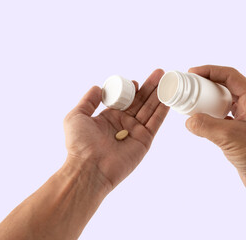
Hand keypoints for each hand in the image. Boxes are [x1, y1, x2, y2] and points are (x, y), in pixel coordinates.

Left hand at [63, 69, 168, 189]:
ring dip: (159, 95)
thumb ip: (88, 101)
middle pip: (140, 102)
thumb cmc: (79, 144)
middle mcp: (123, 124)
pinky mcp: (144, 140)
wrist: (89, 167)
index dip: (131, 90)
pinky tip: (168, 98)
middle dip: (150, 88)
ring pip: (150, 109)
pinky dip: (163, 110)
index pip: (125, 100)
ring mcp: (135, 132)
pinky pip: (155, 122)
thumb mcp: (76, 116)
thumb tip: (97, 87)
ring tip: (168, 81)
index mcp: (108, 118)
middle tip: (160, 74)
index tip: (136, 81)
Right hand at [185, 65, 245, 198]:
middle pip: (226, 87)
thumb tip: (189, 121)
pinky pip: (223, 119)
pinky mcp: (241, 134)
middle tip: (190, 87)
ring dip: (208, 102)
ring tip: (192, 103)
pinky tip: (200, 123)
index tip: (192, 73)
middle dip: (207, 85)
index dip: (210, 71)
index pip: (230, 76)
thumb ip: (206, 126)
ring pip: (224, 103)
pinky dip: (211, 118)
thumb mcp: (229, 137)